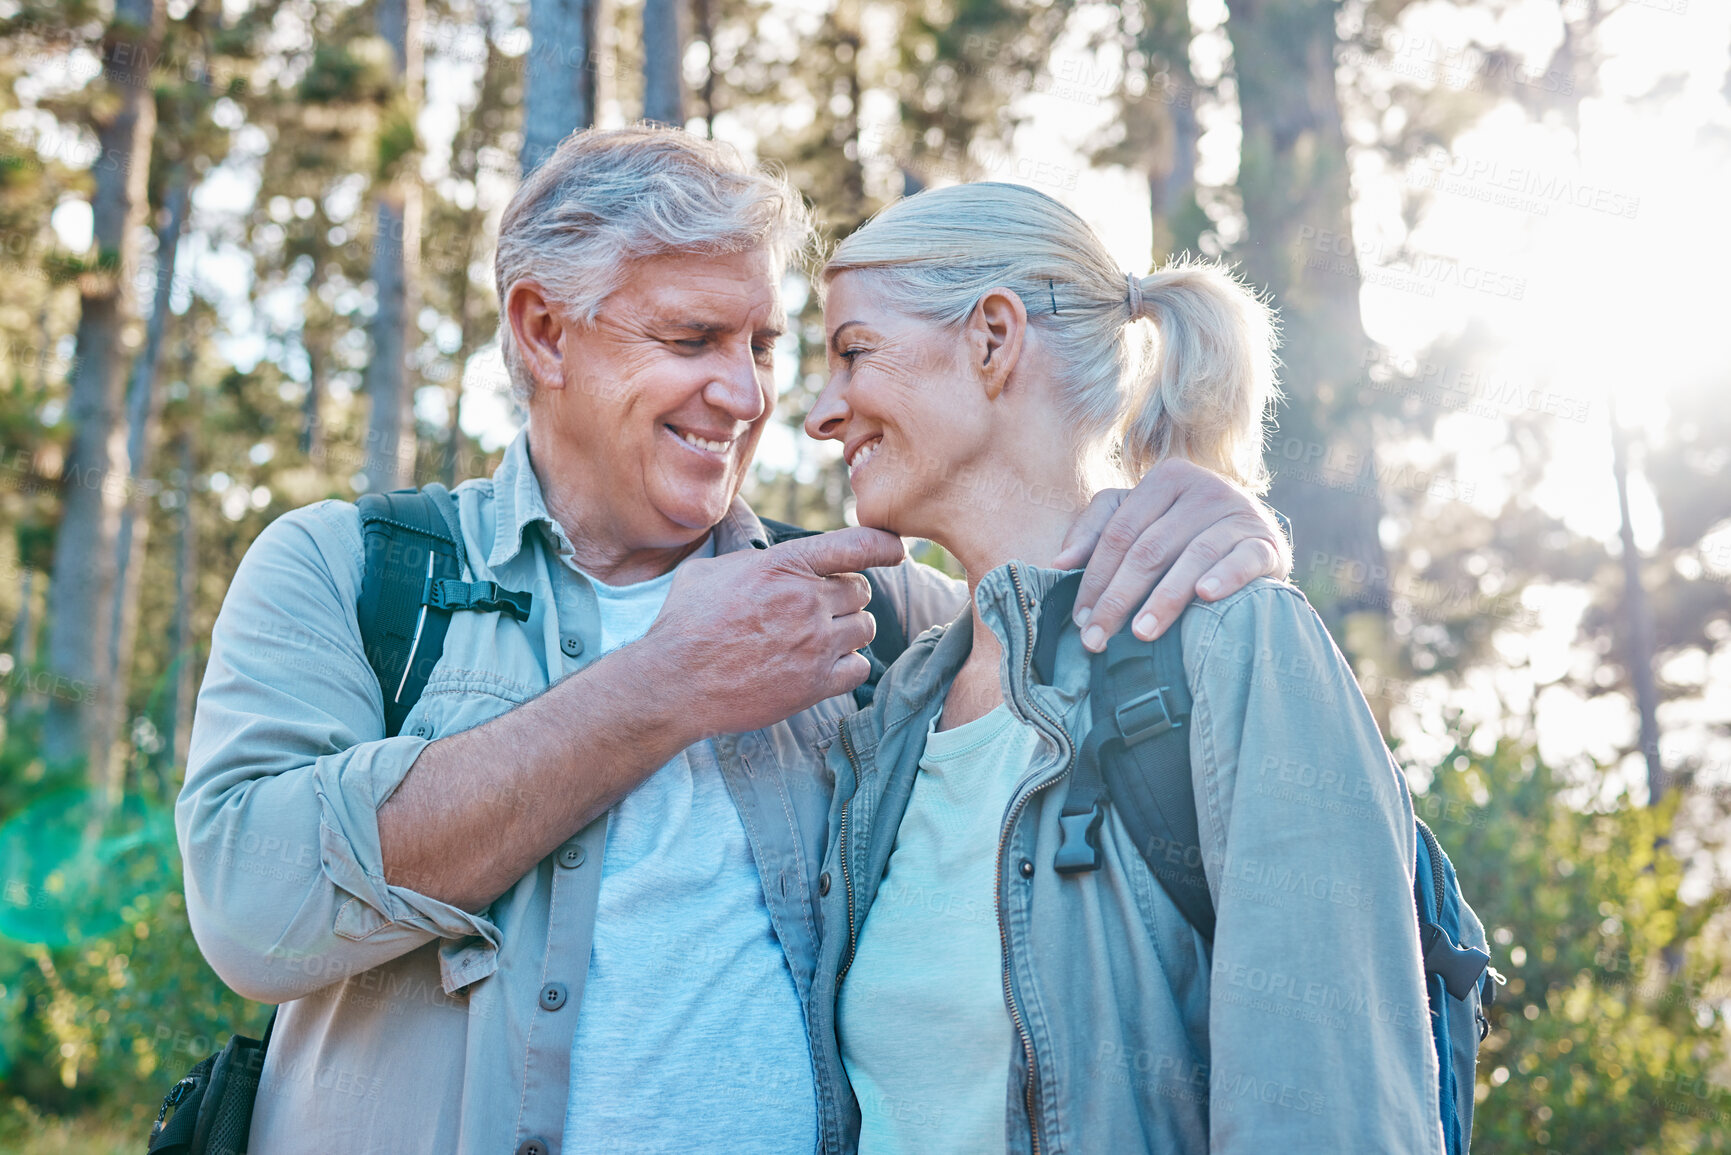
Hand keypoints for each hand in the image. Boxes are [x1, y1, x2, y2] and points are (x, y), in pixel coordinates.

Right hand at [643, 527, 906, 734]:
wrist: (675, 683)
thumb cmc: (685, 624)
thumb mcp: (710, 571)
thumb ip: (750, 559)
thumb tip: (765, 557)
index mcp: (783, 565)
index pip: (853, 545)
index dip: (882, 544)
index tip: (896, 549)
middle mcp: (806, 600)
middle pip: (860, 591)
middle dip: (845, 597)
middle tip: (819, 609)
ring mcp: (814, 643)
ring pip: (865, 628)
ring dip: (849, 630)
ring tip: (820, 637)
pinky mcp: (816, 683)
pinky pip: (858, 668)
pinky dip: (847, 665)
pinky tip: (824, 665)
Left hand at [1052, 458, 1289, 648]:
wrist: (1253, 535)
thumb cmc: (1182, 530)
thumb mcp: (1139, 519)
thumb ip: (1097, 530)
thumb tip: (1060, 563)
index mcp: (1166, 478)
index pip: (1120, 532)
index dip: (1095, 576)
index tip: (1079, 619)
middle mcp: (1204, 487)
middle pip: (1150, 548)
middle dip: (1119, 598)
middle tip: (1097, 638)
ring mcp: (1238, 513)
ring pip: (1193, 557)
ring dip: (1165, 599)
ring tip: (1141, 634)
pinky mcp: (1266, 541)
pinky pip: (1244, 560)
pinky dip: (1225, 577)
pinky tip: (1204, 597)